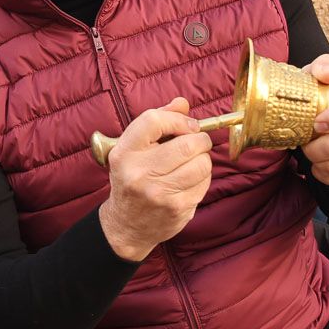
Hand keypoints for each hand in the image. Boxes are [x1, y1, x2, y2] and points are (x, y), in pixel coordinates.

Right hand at [97, 97, 213, 261]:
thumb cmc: (131, 180)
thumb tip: (182, 103)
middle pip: (187, 144)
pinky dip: (203, 178)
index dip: (178, 119)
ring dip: (203, 159)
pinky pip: (204, 183)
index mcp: (124, 153)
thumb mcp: (133, 150)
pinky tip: (190, 180)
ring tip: (193, 161)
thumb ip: (157, 122)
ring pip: (202, 164)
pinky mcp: (177, 208)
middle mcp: (138, 173)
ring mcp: (159, 193)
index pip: (153, 121)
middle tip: (198, 142)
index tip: (188, 125)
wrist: (126, 225)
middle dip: (200, 139)